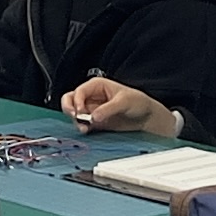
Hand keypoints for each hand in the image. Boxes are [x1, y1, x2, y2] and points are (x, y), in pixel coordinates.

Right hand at [61, 78, 177, 137]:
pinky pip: (82, 124)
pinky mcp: (94, 122)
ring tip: (84, 128)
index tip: (80, 112)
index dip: (77, 102)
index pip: (79, 92)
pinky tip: (86, 130)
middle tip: (74, 117)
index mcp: (97, 85)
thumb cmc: (137, 102)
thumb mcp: (124, 102)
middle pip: (71, 100)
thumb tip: (93, 117)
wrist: (145, 117)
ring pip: (74, 113)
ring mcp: (91, 110)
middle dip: (69, 108)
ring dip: (75, 121)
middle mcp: (91, 96)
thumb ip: (108, 109)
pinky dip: (81, 127)